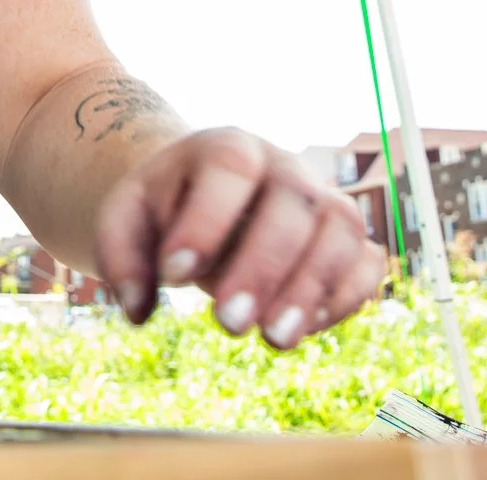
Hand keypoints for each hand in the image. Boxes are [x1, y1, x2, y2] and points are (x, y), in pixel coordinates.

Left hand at [94, 127, 386, 347]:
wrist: (203, 195)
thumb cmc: (164, 207)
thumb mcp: (125, 218)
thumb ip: (120, 257)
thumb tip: (138, 309)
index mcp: (226, 146)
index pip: (229, 167)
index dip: (206, 220)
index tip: (175, 276)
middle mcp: (284, 165)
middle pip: (292, 201)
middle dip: (263, 266)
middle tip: (226, 324)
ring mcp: (322, 198)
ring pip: (341, 228)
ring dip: (312, 287)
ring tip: (272, 340)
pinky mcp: (346, 239)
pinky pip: (367, 261)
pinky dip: (344, 297)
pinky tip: (303, 330)